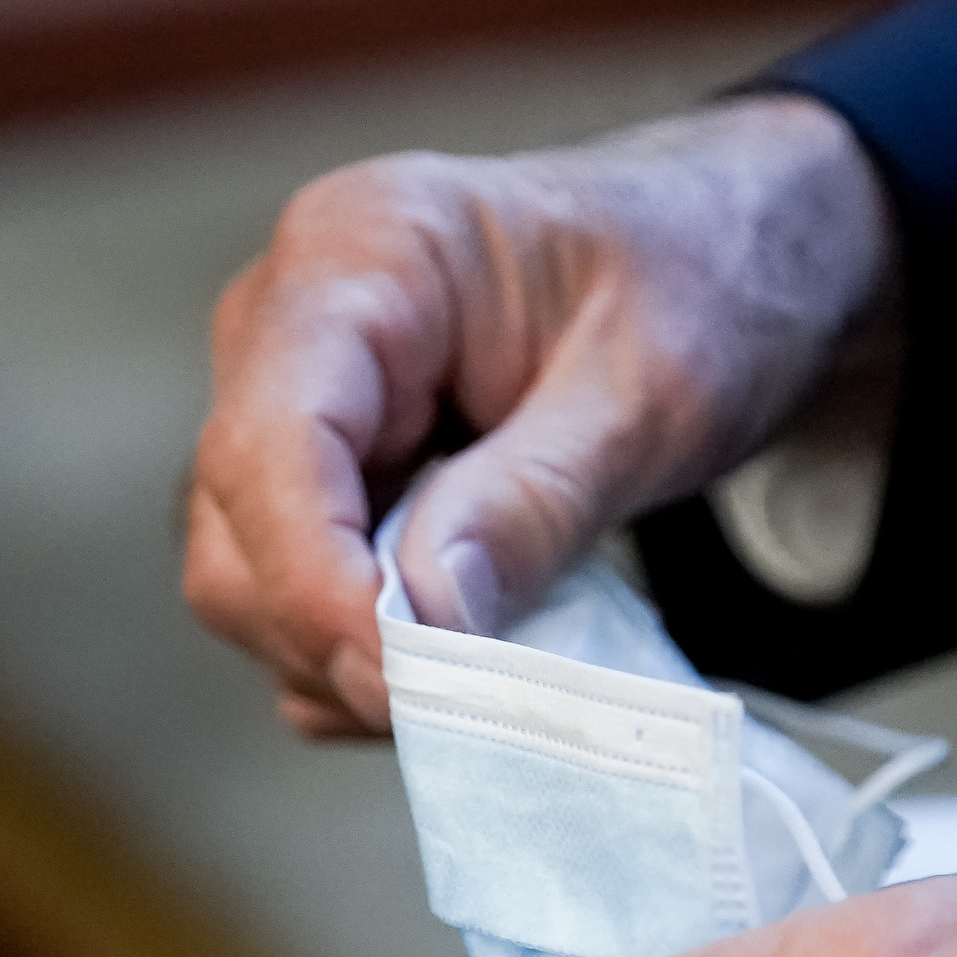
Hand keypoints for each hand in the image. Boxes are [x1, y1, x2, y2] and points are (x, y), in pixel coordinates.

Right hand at [183, 94, 894, 736]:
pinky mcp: (313, 480)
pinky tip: (468, 654)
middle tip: (477, 702)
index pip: (272, 441)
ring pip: (247, 584)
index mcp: (360, 254)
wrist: (718, 257)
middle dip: (340, 638)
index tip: (407, 682)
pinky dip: (367, 660)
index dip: (317, 584)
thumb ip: (537, 500)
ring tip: (493, 672)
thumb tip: (429, 619)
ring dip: (355, 661)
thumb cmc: (691, 285)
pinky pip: (290, 603)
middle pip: (238, 530)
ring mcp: (290, 407)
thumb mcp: (651, 394)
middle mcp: (288, 324)